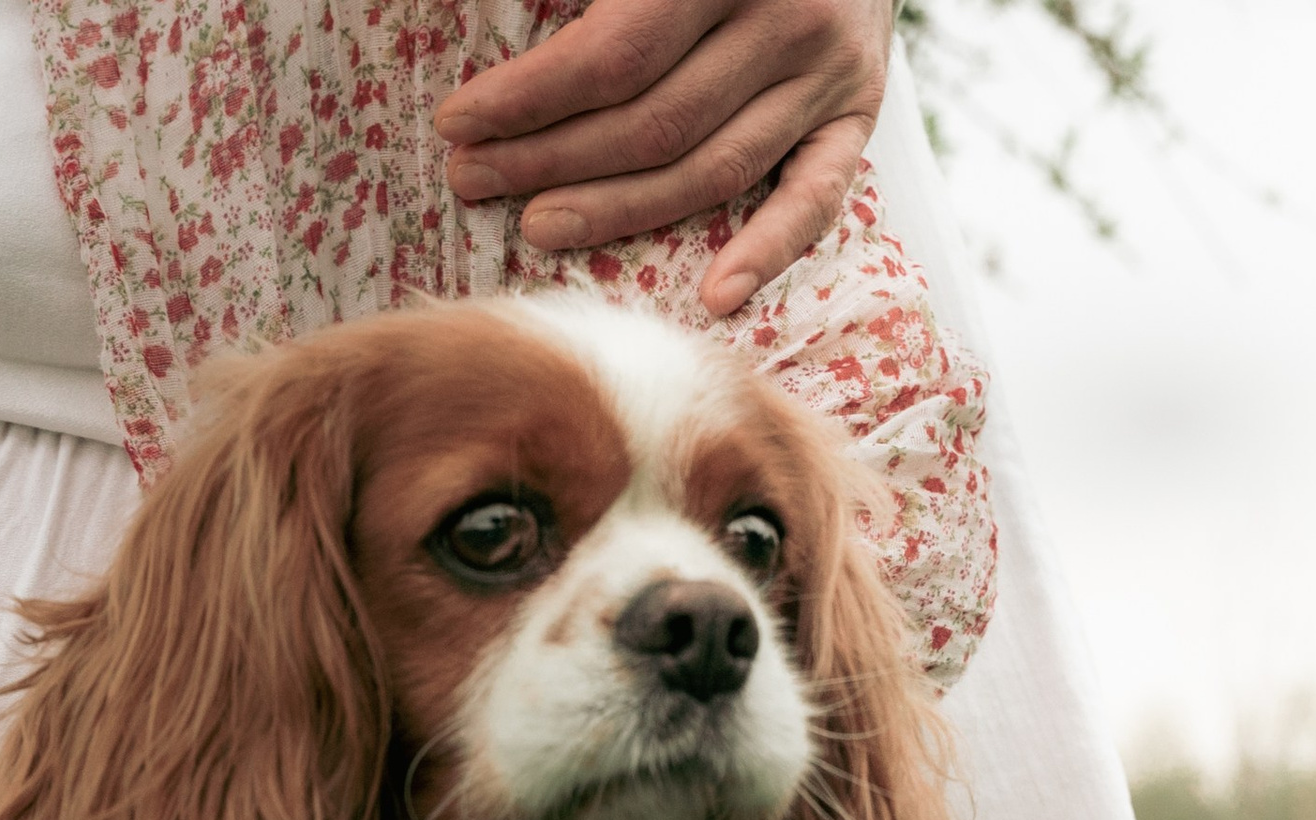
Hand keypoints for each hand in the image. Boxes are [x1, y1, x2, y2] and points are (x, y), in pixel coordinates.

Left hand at [435, 0, 892, 316]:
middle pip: (652, 123)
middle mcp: (789, 18)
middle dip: (548, 159)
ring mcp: (828, 74)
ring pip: (709, 170)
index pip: (613, 54)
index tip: (458, 122)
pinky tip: (715, 297)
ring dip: (615, 212)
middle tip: (471, 178)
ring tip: (534, 227)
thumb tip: (496, 28)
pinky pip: (815, 199)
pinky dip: (768, 252)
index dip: (528, 97)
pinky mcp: (857, 115)